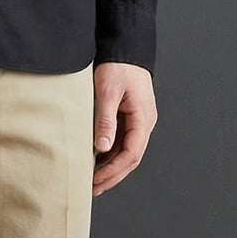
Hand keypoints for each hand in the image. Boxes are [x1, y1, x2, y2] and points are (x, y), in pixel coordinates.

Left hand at [91, 62, 157, 195]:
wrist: (125, 47)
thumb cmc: (118, 66)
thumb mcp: (108, 92)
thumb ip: (106, 120)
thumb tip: (102, 147)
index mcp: (143, 117)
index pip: (132, 153)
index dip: (113, 170)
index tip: (95, 180)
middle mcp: (144, 122)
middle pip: (131, 158)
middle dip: (112, 176)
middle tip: (92, 189)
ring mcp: (138, 122)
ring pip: (126, 153)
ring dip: (111, 169)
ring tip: (92, 182)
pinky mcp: (130, 119)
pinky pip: (122, 143)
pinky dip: (110, 156)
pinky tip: (96, 164)